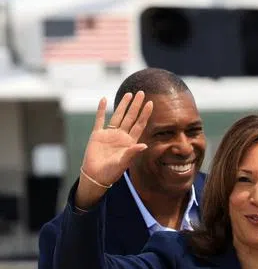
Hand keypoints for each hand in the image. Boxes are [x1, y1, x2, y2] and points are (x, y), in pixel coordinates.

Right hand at [75, 92, 152, 209]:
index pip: (139, 125)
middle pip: (130, 117)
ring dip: (123, 105)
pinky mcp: (97, 135)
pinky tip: (104, 100)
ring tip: (129, 94)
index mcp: (130, 142)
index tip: (151, 103)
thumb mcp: (123, 163)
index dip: (145, 114)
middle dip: (136, 105)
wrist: (96, 176)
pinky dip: (101, 110)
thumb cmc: (111, 172)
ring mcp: (109, 134)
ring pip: (118, 116)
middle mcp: (121, 136)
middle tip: (142, 93)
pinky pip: (100, 120)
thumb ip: (132, 153)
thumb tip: (144, 145)